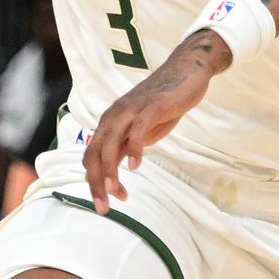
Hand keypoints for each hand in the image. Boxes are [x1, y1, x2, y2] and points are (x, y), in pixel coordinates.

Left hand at [82, 42, 219, 207]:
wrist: (186, 71)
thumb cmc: (163, 103)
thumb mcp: (141, 131)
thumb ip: (125, 147)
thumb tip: (113, 171)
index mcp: (109, 124)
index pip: (92, 157)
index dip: (95, 182)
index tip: (106, 204)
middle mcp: (114, 117)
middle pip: (95, 154)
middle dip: (97, 183)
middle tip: (105, 207)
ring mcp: (131, 111)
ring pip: (110, 143)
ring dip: (110, 170)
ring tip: (116, 191)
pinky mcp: (150, 106)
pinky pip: (137, 130)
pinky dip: (134, 149)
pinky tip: (136, 166)